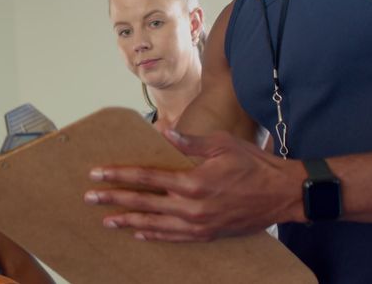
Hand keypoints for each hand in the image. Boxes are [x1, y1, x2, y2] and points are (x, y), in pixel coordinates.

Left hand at [84, 128, 304, 241]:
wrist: (282, 194)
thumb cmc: (253, 164)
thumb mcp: (222, 144)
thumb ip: (190, 142)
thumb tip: (165, 133)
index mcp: (192, 182)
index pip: (146, 179)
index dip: (119, 176)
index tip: (97, 174)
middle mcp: (191, 207)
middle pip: (143, 203)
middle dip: (114, 200)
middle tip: (90, 199)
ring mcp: (199, 224)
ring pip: (155, 225)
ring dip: (129, 221)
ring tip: (107, 221)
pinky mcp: (208, 234)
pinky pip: (174, 237)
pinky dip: (154, 235)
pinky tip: (139, 233)